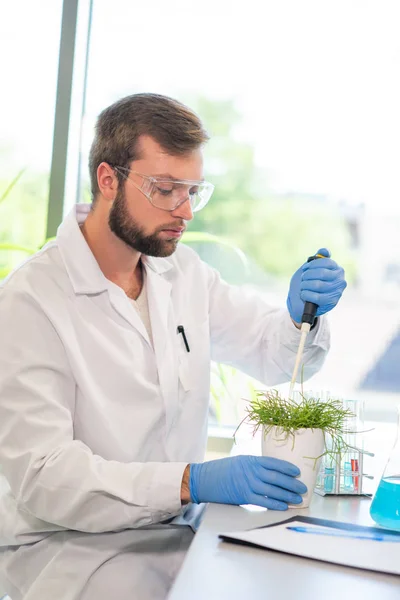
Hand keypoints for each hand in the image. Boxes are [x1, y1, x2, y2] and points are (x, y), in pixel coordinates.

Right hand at [189, 455, 306, 509]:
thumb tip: (272, 472)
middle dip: (292, 483)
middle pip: (277, 477)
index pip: (274, 463)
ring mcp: (248, 484)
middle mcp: (251, 471)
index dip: (288, 468)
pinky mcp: (244, 496)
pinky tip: (284, 505)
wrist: (205, 479)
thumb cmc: (222, 470)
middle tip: (303, 488)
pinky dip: (275, 503)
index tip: (297, 472)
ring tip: (298, 498)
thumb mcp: (240, 461)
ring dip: (287, 495)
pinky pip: (263, 501)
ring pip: (273, 490)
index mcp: (251, 460)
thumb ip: (255, 466)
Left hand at [287, 247, 346, 324]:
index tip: (305, 269)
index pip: (326, 262)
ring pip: (318, 285)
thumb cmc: (307, 284)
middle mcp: (341, 281)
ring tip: (303, 287)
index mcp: (337, 270)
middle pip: (322, 273)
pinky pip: (317, 297)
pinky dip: (306, 295)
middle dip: (307, 276)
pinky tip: (304, 295)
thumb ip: (318, 259)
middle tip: (303, 279)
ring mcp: (337, 293)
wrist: (300, 302)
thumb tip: (325, 250)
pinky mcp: (331, 303)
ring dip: (305, 285)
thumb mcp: (310, 269)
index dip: (312, 265)